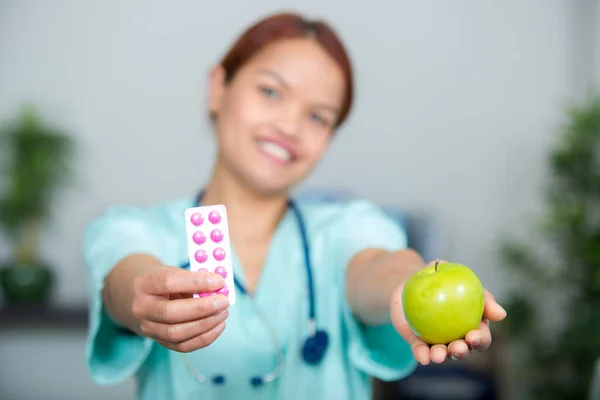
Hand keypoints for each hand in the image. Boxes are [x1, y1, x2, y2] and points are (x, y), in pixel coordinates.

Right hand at [130, 266, 229, 351]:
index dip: (196, 282)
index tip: (219, 282)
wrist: (139, 297)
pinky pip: (183, 346)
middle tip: (224, 302)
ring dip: (205, 325)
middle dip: (202, 308)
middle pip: (170, 313)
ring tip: (223, 314)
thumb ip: (193, 279)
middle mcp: (142, 308)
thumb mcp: (173, 272)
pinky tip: (218, 326)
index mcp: (145, 284)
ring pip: (176, 333)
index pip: (168, 282)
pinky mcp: (159, 342)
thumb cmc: (163, 282)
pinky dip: (204, 338)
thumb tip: (219, 287)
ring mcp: (148, 328)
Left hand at [390, 261, 506, 364]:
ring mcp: (437, 341)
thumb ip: (482, 293)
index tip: (473, 336)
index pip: (481, 337)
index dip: (480, 339)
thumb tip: (501, 315)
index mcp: (472, 325)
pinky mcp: (418, 342)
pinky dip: (422, 355)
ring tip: (438, 355)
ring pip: (443, 354)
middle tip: (458, 347)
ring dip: (442, 357)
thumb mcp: (459, 277)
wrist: (411, 280)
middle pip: (463, 350)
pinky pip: (421, 351)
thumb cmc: (442, 278)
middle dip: (462, 352)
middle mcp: (456, 337)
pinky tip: (423, 357)